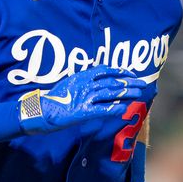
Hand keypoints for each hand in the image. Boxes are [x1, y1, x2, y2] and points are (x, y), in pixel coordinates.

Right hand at [18, 67, 145, 133]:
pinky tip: (124, 109)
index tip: (131, 74)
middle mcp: (84, 84)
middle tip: (142, 84)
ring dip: (126, 93)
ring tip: (138, 94)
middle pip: (111, 81)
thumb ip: (82, 82)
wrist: (40, 111)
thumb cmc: (54, 100)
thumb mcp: (69, 85)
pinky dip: (114, 109)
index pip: (105, 69)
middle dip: (128, 82)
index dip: (120, 71)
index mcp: (81, 76)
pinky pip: (102, 109)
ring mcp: (84, 97)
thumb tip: (96, 82)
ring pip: (110, 93)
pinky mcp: (82, 111)